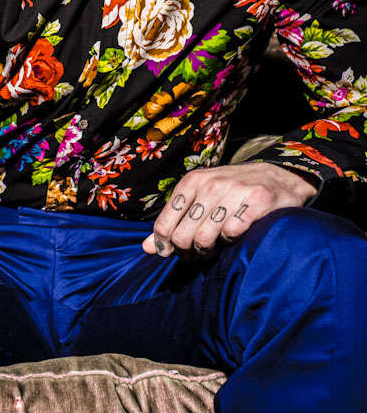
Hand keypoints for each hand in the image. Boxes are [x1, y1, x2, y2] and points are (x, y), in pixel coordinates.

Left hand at [142, 163, 316, 256]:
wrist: (278, 176)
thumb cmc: (232, 191)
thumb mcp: (199, 199)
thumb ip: (173, 221)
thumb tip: (147, 248)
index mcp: (191, 182)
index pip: (164, 224)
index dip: (167, 245)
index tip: (177, 249)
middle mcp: (210, 184)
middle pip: (183, 236)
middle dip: (189, 249)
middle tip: (201, 248)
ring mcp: (234, 192)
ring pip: (205, 238)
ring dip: (210, 248)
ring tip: (218, 241)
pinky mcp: (257, 202)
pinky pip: (232, 234)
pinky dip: (232, 240)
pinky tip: (237, 232)